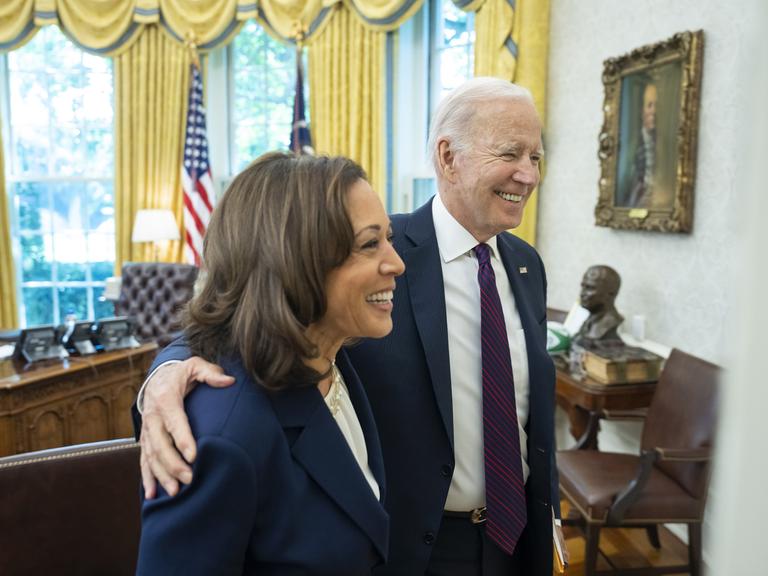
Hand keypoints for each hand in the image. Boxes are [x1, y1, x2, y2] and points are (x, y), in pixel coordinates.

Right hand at [140, 357, 234, 498]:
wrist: (157, 377)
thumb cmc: (181, 374)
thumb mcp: (195, 366)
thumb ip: (211, 373)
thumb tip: (229, 381)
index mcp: (166, 399)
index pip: (174, 421)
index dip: (183, 439)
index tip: (193, 456)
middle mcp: (153, 417)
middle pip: (161, 444)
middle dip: (173, 464)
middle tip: (189, 479)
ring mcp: (147, 430)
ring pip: (151, 456)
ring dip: (162, 475)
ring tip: (174, 492)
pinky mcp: (146, 439)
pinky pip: (143, 460)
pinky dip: (147, 478)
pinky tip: (151, 495)